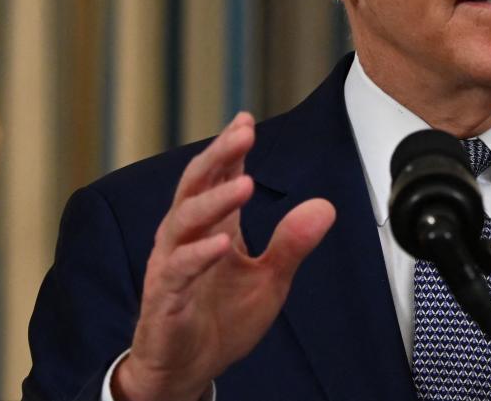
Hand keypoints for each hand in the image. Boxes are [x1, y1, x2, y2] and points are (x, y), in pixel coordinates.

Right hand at [112, 112, 335, 400]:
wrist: (188, 371)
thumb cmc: (220, 320)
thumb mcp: (270, 279)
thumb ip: (292, 242)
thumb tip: (325, 206)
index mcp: (210, 227)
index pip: (216, 177)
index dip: (230, 148)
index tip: (246, 120)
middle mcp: (185, 238)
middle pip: (195, 185)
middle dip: (218, 155)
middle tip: (243, 132)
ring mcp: (170, 266)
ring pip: (183, 221)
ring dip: (214, 201)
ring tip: (245, 183)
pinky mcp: (165, 299)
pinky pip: (178, 271)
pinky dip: (199, 255)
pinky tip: (222, 242)